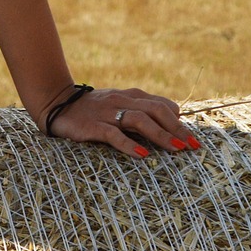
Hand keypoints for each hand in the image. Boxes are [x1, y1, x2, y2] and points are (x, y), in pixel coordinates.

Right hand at [46, 87, 198, 158]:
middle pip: (156, 111)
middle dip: (177, 129)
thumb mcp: (118, 105)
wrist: (57, 104)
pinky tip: (142, 154)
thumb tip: (171, 117)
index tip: (192, 139)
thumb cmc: (92, 109)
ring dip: (161, 135)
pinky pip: (113, 134)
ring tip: (176, 149)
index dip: (179, 122)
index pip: (161, 105)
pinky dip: (129, 144)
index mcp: (130, 96)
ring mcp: (107, 113)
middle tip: (193, 147)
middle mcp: (121, 100)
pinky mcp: (92, 126)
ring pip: (139, 120)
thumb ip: (141, 110)